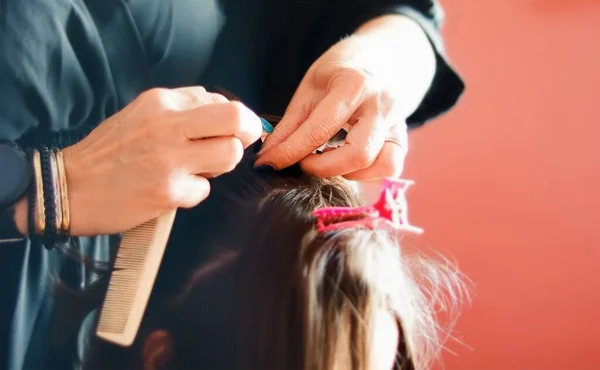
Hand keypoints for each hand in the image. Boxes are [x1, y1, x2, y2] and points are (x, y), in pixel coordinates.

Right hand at [58, 87, 261, 235]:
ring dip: (221, 165)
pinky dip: (193, 191)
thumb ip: (181, 109)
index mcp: (161, 102)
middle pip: (236, 118)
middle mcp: (168, 124)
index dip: (234, 119)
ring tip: (199, 169)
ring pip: (230, 154)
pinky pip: (204, 189)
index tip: (233, 131)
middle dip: (248, 132)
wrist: (69, 187)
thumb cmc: (108, 152)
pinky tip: (172, 190)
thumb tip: (223, 111)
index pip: (219, 101)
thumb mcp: (141, 114)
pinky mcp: (168, 190)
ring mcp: (169, 158)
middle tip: (240, 144)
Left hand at [255, 15, 434, 179]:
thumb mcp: (311, 86)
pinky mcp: (403, 138)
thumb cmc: (342, 70)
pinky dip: (366, 174)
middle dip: (323, 168)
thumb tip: (268, 156)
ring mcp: (397, 123)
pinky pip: (390, 167)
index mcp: (354, 84)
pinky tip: (347, 163)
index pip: (320, 129)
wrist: (384, 56)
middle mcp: (381, 105)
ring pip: (381, 165)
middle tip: (303, 162)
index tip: (269, 163)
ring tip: (328, 160)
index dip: (290, 152)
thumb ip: (291, 124)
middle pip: (358, 154)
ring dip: (348, 172)